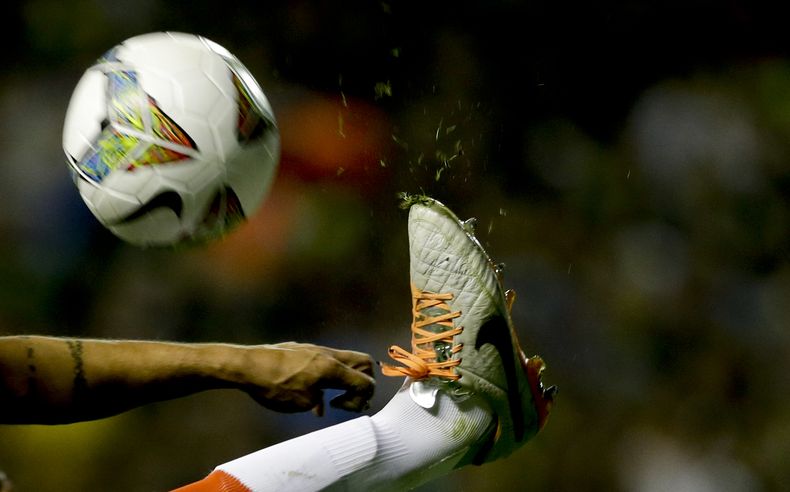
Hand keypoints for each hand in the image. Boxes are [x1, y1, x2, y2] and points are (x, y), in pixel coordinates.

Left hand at [234, 342, 374, 414]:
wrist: (246, 365)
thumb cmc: (274, 386)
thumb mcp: (302, 402)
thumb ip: (319, 401)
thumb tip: (322, 405)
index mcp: (332, 368)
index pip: (366, 382)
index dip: (361, 399)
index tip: (340, 406)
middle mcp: (328, 355)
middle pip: (364, 363)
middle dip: (362, 383)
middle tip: (347, 399)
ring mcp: (316, 350)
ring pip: (345, 361)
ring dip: (344, 379)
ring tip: (328, 397)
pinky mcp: (304, 350)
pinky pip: (327, 361)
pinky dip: (328, 375)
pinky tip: (310, 391)